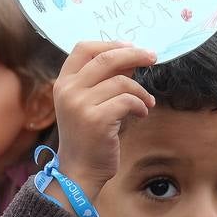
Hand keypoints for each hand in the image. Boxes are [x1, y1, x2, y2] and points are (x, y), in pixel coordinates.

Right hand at [51, 41, 156, 201]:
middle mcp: (68, 90)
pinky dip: (141, 105)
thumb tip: (131, 59)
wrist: (79, 172)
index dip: (109, 44)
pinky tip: (142, 113)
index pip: (83, 48)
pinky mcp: (96, 120)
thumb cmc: (89, 137)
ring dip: (140, 91)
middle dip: (134, 54)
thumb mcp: (90, 104)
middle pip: (105, 58)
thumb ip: (105, 80)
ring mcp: (80, 105)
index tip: (131, 47)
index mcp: (63, 83)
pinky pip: (128, 101)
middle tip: (153, 57)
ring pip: (121, 81)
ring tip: (147, 103)